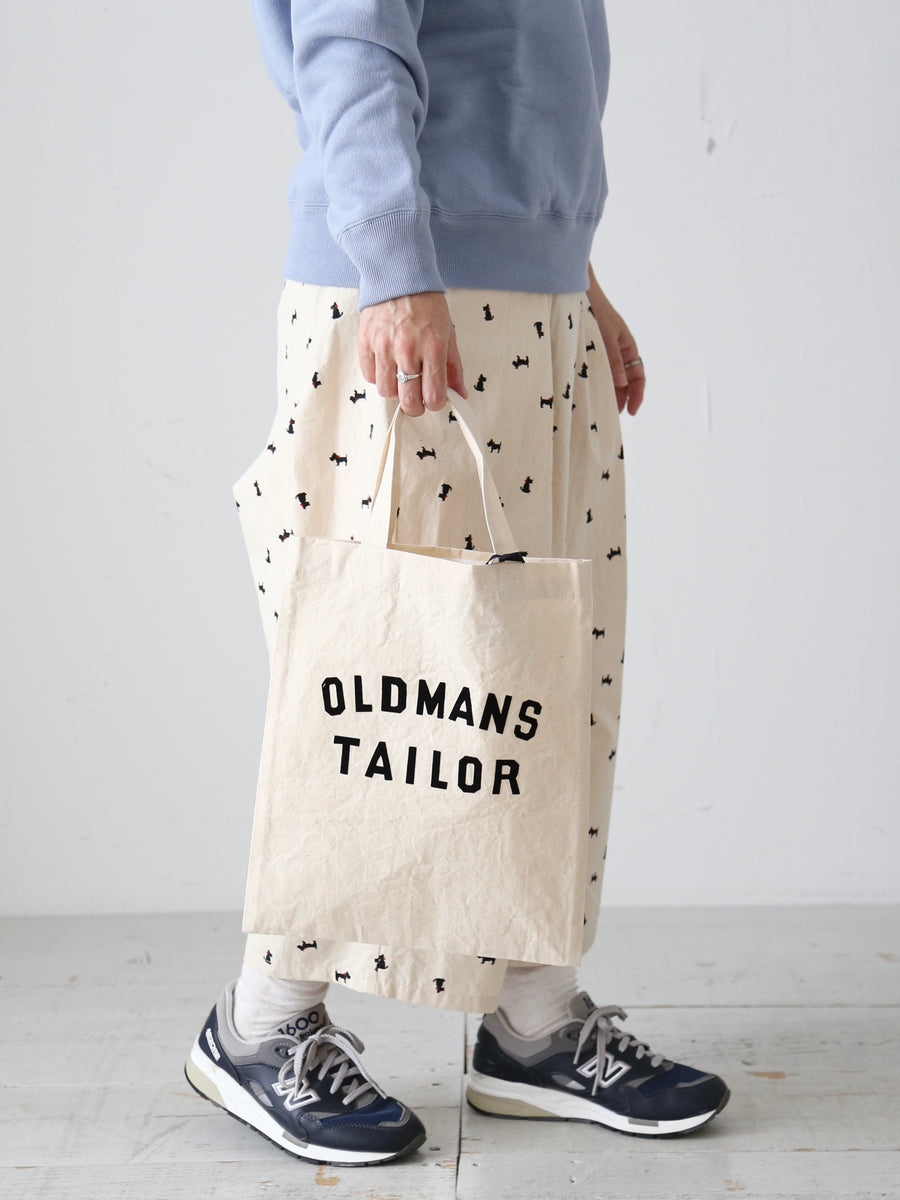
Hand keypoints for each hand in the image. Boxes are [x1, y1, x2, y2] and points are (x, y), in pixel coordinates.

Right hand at [358, 291, 467, 416]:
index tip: (435, 399)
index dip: (435, 404)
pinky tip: (387, 366)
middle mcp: (407, 349)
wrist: (399, 276)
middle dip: (416, 407)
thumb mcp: (448, 333)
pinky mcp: (365, 342)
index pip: (433, 395)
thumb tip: (459, 394)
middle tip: (418, 401)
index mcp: (432, 347)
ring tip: (401, 378)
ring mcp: (384, 346)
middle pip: (408, 400)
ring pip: (387, 391)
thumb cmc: (425, 304)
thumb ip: (453, 367)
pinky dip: (379, 377)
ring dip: (396, 390)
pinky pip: (370, 376)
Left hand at [586, 264, 645, 415]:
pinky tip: (587, 393)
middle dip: (621, 398)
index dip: (637, 395)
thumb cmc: (594, 311)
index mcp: (628, 346)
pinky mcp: (590, 350)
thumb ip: (612, 361)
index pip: (639, 376)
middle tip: (612, 416)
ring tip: (600, 409)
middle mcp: (619, 350)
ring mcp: (605, 351)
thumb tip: (621, 386)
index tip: (631, 412)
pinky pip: (596, 371)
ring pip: (610, 377)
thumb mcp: (605, 338)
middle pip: (625, 380)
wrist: (578, 293)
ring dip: (607, 392)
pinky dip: (595, 383)